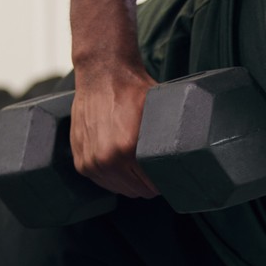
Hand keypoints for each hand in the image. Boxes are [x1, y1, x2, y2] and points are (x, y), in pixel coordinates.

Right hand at [68, 60, 159, 200]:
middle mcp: (105, 160)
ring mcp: (90, 162)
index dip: (162, 182)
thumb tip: (185, 158)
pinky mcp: (80, 160)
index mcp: (126, 150)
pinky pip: (102, 181)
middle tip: (153, 169)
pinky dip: (112, 176)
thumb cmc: (131, 90)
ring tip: (136, 164)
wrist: (102, 74)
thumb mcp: (159, 113)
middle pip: (136, 191)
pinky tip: (121, 162)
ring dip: (129, 181)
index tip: (166, 175)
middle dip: (147, 183)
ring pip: (118, 189)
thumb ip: (167, 140)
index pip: (151, 186)